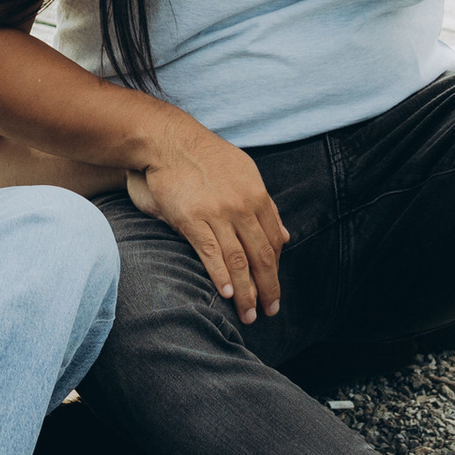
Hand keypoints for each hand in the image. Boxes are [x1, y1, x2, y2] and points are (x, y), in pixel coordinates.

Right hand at [129, 123, 287, 321]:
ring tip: (248, 314)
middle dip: (268, 288)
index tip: (273, 288)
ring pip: (239, 260)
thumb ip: (266, 206)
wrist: (169, 140)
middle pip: (261, 255)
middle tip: (270, 311)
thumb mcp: (245, 173)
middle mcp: (242, 205)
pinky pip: (211, 253)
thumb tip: (285, 236)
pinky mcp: (192, 218)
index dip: (275, 269)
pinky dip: (221, 276)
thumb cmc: (206, 156)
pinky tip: (227, 294)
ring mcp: (217, 212)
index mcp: (257, 194)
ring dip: (246, 293)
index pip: (274, 241)